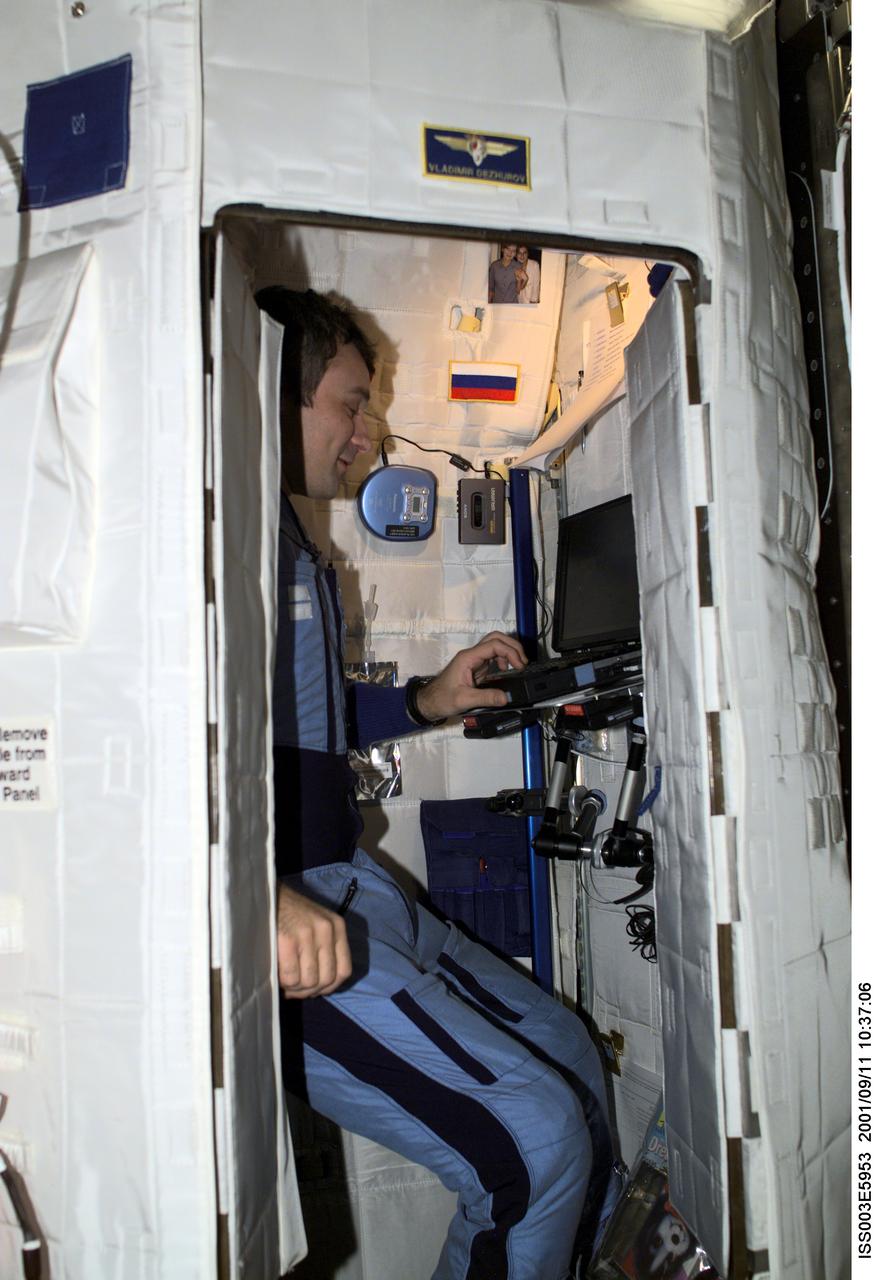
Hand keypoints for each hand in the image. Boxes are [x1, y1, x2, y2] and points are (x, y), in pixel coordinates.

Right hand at [276, 883, 351, 998]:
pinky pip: (290, 977)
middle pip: (326, 979)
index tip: (314, 990)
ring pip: (308, 981)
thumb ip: (323, 949)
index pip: (344, 971)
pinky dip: (283, 984)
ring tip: (285, 983)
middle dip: (309, 991)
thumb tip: (318, 987)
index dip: (329, 987)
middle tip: (295, 990)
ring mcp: (308, 934)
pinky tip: (277, 977)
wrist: (264, 893)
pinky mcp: (288, 940)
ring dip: (295, 989)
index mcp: (337, 926)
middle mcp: (327, 930)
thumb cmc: (288, 913)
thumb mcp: (315, 924)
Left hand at [415, 631, 527, 720]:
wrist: (430, 702)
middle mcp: (472, 655)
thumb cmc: (442, 698)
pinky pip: (493, 657)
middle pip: (496, 639)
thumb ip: (486, 698)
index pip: (494, 645)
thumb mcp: (464, 700)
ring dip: (509, 652)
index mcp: (468, 658)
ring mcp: (474, 660)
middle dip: (512, 647)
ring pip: (495, 646)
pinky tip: (507, 671)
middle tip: (523, 662)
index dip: (510, 652)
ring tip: (519, 666)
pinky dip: (504, 660)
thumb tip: (506, 697)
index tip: (519, 666)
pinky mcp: (477, 668)